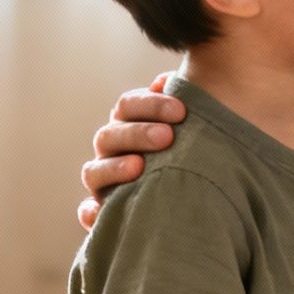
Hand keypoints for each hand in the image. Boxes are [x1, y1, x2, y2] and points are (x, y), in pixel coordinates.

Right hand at [79, 72, 185, 230]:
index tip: (182, 111)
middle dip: (138, 134)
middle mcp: (112, 150)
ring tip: (139, 166)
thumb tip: (164, 81)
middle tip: (168, 137)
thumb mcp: (195, 125)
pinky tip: (99, 211)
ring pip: (94, 171)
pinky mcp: (104, 212)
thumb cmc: (198, 150)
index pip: (127, 106)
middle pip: (110, 135)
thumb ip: (183, 103)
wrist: (205, 193)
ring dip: (115, 167)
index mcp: (129, 123)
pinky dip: (91, 212)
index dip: (151, 105)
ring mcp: (104, 181)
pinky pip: (89, 212)